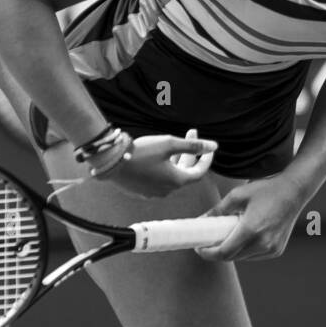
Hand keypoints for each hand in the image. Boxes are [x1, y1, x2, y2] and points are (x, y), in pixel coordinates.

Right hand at [99, 128, 217, 198]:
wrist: (111, 162)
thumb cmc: (141, 152)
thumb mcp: (169, 143)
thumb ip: (192, 145)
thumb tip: (214, 146)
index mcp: (177, 181)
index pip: (200, 171)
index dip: (206, 159)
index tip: (208, 147)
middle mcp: (167, 190)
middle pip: (185, 171)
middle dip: (190, 152)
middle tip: (190, 133)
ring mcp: (153, 192)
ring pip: (172, 175)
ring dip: (177, 159)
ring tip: (175, 142)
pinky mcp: (142, 191)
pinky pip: (159, 179)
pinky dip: (164, 167)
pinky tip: (159, 156)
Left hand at [194, 173, 307, 261]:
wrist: (294, 191)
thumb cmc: (266, 190)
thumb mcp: (237, 196)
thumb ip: (218, 210)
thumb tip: (201, 221)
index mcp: (251, 230)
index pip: (224, 252)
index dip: (208, 253)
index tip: (199, 248)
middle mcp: (263, 243)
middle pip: (231, 257)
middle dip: (217, 252)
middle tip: (208, 242)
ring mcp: (271, 249)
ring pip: (242, 258)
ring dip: (231, 252)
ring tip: (226, 236)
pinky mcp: (276, 250)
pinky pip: (254, 255)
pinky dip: (245, 250)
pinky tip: (244, 237)